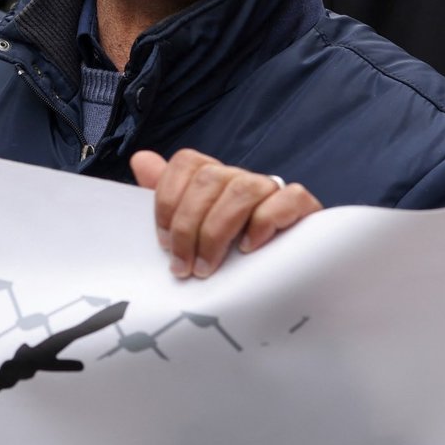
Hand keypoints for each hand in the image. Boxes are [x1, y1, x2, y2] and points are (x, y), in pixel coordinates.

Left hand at [130, 148, 321, 279]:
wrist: (281, 285)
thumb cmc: (227, 257)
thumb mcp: (192, 232)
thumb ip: (167, 197)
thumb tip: (140, 159)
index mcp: (213, 179)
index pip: (187, 162)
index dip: (168, 198)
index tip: (163, 241)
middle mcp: (242, 178)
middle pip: (211, 177)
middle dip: (189, 225)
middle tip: (183, 266)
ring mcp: (273, 191)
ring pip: (244, 188)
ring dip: (218, 230)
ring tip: (208, 267)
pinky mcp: (304, 208)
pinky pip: (289, 198)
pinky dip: (266, 221)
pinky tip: (249, 248)